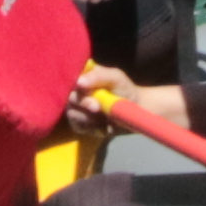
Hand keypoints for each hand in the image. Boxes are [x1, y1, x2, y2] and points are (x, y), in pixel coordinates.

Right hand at [69, 68, 184, 141]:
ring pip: (72, 114)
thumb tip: (79, 82)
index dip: (74, 86)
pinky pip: (78, 128)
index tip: (83, 88)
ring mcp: (78, 109)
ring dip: (88, 118)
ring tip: (105, 118)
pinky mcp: (81, 124)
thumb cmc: (126, 90)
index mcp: (83, 76)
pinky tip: (105, 128)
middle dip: (83, 104)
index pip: (69, 79)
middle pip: (69, 98)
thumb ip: (99, 76)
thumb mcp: (116, 78)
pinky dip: (92, 129)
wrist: (137, 112)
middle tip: (98, 108)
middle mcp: (77, 92)